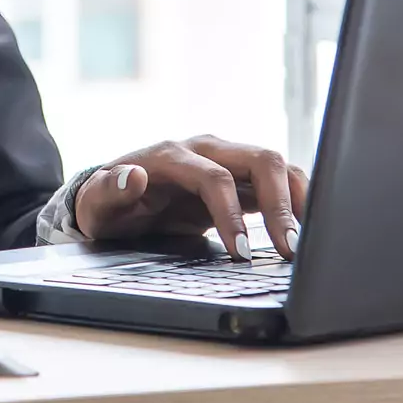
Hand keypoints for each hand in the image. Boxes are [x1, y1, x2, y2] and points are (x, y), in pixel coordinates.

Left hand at [73, 135, 308, 261]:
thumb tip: (132, 176)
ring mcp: (226, 161)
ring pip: (277, 166)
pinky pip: (278, 182)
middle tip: (290, 249)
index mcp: (173, 155)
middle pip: (260, 160)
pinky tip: (307, 229)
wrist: (114, 196)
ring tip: (307, 242)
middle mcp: (206, 150)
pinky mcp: (240, 179)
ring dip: (297, 200)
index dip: (232, 214)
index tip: (243, 253)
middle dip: (280, 204)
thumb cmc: (106, 204)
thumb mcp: (95, 204)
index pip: (216, 179)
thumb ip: (108, 190)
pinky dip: (296, 201)